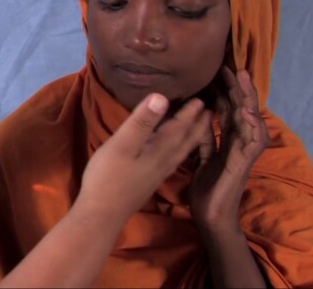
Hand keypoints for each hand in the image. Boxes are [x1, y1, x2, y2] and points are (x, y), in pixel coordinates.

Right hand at [77, 93, 212, 223]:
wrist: (102, 215)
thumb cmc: (108, 177)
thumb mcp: (122, 144)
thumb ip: (142, 122)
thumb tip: (162, 97)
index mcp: (160, 149)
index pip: (180, 127)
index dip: (190, 112)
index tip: (202, 98)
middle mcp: (164, 161)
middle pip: (186, 139)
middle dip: (198, 124)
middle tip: (210, 111)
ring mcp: (158, 173)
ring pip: (182, 152)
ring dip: (192, 138)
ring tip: (200, 129)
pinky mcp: (150, 181)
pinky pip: (174, 160)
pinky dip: (180, 152)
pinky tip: (174, 154)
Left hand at [189, 67, 269, 231]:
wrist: (210, 215)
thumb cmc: (207, 187)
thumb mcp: (202, 156)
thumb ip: (204, 138)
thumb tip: (200, 115)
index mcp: (229, 140)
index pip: (231, 110)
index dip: (228, 91)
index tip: (221, 71)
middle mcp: (239, 143)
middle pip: (243, 110)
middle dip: (239, 88)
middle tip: (233, 66)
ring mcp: (244, 153)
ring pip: (251, 121)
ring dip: (249, 100)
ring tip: (244, 79)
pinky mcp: (243, 165)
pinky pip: (251, 143)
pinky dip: (251, 127)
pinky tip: (247, 113)